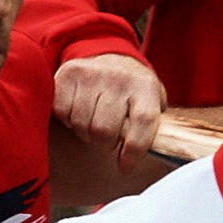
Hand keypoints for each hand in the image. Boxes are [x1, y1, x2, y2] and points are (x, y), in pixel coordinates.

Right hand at [51, 52, 167, 171]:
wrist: (108, 55)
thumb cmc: (132, 90)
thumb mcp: (151, 101)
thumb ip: (153, 125)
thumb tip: (159, 153)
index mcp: (146, 86)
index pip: (144, 121)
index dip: (134, 150)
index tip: (125, 167)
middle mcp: (119, 77)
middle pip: (105, 129)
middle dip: (104, 144)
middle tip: (106, 140)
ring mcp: (92, 73)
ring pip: (82, 124)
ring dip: (85, 133)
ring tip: (92, 125)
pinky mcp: (69, 73)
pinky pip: (62, 111)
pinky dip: (67, 119)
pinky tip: (76, 112)